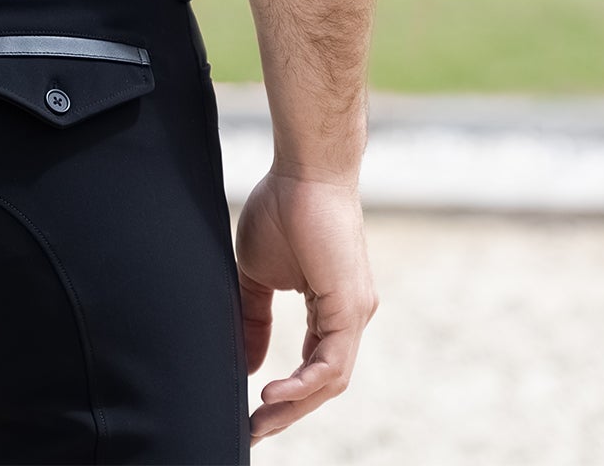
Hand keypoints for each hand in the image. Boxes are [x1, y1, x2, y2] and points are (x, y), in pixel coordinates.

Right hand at [234, 170, 377, 444]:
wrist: (304, 170)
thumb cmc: (283, 209)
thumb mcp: (258, 274)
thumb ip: (254, 318)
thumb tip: (247, 362)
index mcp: (331, 309)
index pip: (312, 366)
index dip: (285, 394)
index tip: (252, 412)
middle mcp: (351, 317)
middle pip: (323, 383)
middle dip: (287, 413)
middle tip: (253, 432)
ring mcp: (355, 313)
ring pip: (330, 380)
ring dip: (294, 405)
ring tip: (260, 419)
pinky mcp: (351, 306)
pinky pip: (332, 362)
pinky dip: (303, 382)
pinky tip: (272, 391)